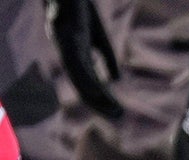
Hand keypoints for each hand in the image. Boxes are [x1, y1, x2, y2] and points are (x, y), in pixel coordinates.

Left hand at [47, 0, 123, 117]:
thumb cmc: (81, 10)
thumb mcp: (99, 38)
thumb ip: (107, 59)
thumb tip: (116, 80)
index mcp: (76, 57)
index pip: (88, 85)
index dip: (102, 100)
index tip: (118, 112)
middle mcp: (68, 55)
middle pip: (83, 88)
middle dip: (100, 104)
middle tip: (120, 116)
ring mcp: (65, 46)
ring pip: (79, 78)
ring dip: (96, 97)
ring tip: (113, 109)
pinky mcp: (65, 36)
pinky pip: (75, 61)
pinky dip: (85, 78)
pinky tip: (95, 90)